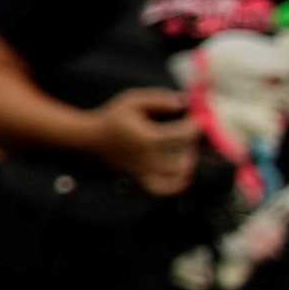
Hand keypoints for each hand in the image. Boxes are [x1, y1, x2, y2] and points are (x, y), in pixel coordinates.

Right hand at [83, 88, 198, 198]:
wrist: (91, 137)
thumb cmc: (113, 117)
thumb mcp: (133, 100)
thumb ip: (159, 99)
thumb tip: (183, 103)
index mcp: (150, 138)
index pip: (185, 134)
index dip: (196, 124)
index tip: (197, 117)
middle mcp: (150, 158)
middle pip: (186, 155)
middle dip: (191, 143)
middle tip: (186, 133)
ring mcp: (146, 171)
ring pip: (178, 173)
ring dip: (187, 161)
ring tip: (184, 150)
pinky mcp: (141, 179)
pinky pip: (163, 189)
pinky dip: (176, 185)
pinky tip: (181, 175)